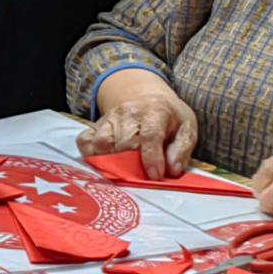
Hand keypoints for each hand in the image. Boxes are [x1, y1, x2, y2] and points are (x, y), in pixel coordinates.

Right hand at [78, 72, 197, 175]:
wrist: (147, 97)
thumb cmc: (169, 118)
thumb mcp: (187, 128)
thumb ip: (182, 149)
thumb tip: (172, 170)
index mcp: (155, 111)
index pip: (149, 135)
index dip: (151, 158)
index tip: (155, 176)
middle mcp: (129, 112)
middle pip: (124, 142)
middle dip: (133, 163)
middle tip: (142, 176)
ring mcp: (109, 118)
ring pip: (102, 143)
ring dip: (112, 161)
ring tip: (124, 170)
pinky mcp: (96, 125)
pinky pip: (85, 142)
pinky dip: (91, 155)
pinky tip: (105, 162)